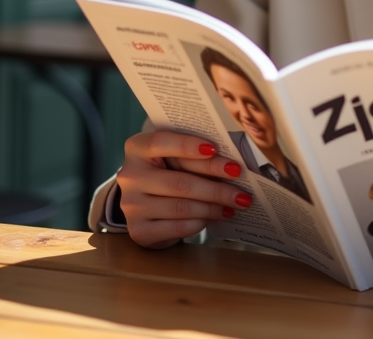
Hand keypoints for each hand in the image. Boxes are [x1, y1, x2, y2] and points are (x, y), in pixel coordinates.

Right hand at [116, 130, 252, 249]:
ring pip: (181, 206)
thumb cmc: (171, 172)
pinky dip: (200, 222)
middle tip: (243, 191)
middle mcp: (129, 176)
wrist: (150, 205)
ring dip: (213, 206)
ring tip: (236, 205)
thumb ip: (196, 153)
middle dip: (216, 187)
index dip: (187, 145)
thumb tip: (233, 163)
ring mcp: (131, 205)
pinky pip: (177, 226)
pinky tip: (214, 217)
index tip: (214, 149)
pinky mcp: (139, 230)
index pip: (160, 142)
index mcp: (136, 148)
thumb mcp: (177, 157)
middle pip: (179, 182)